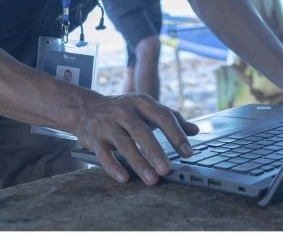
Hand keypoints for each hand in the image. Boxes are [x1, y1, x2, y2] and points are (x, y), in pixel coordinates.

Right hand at [74, 93, 198, 185]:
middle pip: (140, 130)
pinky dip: (113, 167)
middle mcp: (123, 111)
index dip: (176, 134)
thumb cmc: (124, 111)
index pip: (162, 116)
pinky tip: (124, 178)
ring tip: (152, 180)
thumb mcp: (146, 109)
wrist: (86, 108)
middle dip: (155, 151)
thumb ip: (170, 118)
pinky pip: (104, 154)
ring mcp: (107, 124)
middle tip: (167, 170)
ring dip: (138, 162)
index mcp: (141, 102)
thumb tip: (196, 130)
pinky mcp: (94, 138)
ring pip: (123, 143)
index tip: (188, 153)